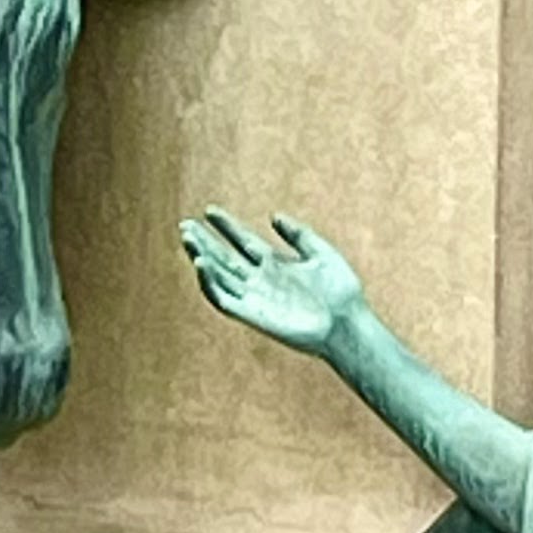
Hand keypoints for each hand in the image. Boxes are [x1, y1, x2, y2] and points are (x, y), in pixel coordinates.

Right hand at [179, 209, 365, 359]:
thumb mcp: (321, 252)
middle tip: (185, 224)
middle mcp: (260, 279)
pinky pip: (223, 299)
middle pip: (224, 257)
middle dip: (204, 241)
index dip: (225, 226)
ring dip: (201, 257)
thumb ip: (298, 234)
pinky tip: (201, 264)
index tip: (209, 210)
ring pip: (219, 275)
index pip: (242, 240)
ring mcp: (255, 297)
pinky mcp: (252, 315)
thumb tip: (273, 215)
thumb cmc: (341, 290)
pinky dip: (209, 283)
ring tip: (188, 238)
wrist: (347, 322)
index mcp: (275, 263)